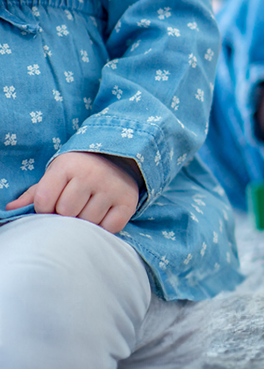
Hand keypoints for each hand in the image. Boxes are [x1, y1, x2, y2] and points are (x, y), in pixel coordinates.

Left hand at [5, 151, 140, 232]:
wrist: (118, 159)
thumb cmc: (77, 173)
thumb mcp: (55, 176)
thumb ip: (33, 194)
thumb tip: (10, 209)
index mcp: (68, 166)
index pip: (44, 201)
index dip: (45, 208)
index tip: (53, 203)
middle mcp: (92, 174)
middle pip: (66, 212)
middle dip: (66, 215)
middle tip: (72, 208)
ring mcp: (112, 188)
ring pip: (88, 222)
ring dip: (85, 222)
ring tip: (87, 210)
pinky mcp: (128, 202)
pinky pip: (109, 227)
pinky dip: (104, 227)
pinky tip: (102, 215)